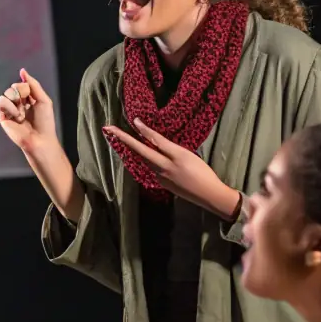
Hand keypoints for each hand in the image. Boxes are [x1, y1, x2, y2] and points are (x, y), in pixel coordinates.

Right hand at [0, 69, 58, 154]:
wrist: (39, 139)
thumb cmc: (45, 121)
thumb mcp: (43, 99)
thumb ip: (33, 84)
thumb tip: (22, 71)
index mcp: (29, 99)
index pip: (22, 84)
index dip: (25, 87)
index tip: (30, 95)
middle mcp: (19, 104)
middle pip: (14, 87)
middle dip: (20, 93)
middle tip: (26, 104)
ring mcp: (10, 110)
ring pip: (6, 93)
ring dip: (15, 100)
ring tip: (21, 113)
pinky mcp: (3, 117)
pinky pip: (1, 102)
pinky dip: (9, 106)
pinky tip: (16, 115)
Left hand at [103, 120, 240, 217]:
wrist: (209, 195)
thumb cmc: (199, 172)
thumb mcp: (182, 154)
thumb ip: (162, 143)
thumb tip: (145, 133)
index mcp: (160, 163)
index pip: (141, 146)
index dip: (129, 135)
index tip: (115, 126)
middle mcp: (157, 171)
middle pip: (138, 154)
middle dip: (125, 141)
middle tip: (111, 131)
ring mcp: (161, 179)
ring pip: (146, 161)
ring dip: (136, 150)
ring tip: (127, 139)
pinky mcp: (167, 184)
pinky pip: (154, 167)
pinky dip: (150, 158)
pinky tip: (153, 154)